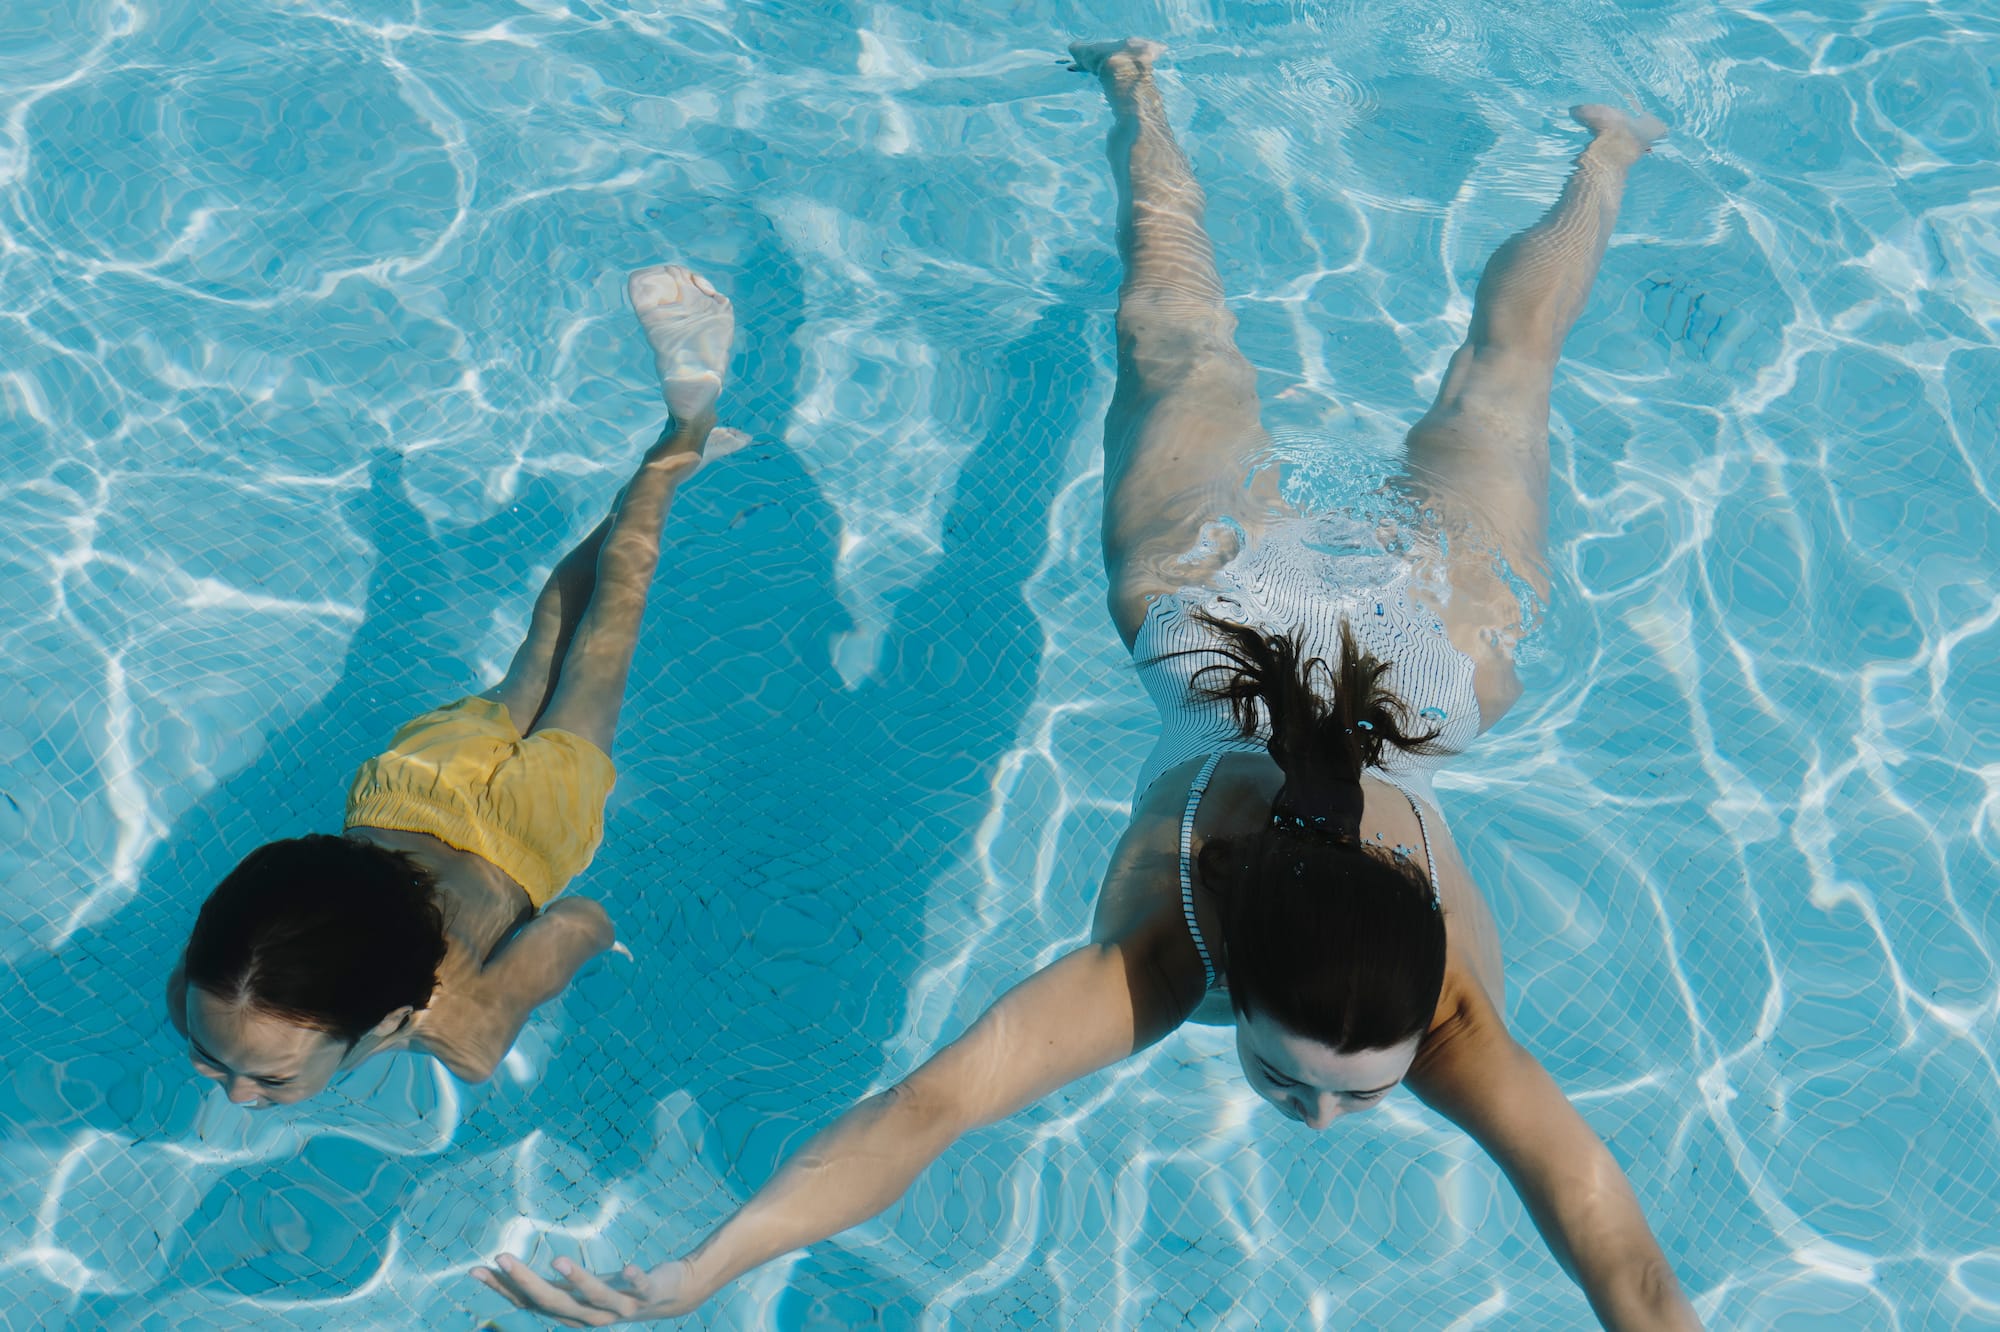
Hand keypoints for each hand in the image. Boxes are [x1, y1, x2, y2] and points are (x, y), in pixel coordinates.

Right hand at [472, 1253, 706, 1325]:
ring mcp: (621, 1306)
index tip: (474, 1269)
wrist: (669, 1298)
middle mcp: (591, 1315)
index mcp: (570, 1312)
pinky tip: (627, 1266)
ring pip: (595, 1297)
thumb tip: (504, 1271)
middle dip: (525, 1282)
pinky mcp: (649, 1293)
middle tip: (501, 1257)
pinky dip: (634, 1278)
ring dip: (577, 1280)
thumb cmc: (613, 1292)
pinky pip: (640, 1287)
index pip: (530, 1302)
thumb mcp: (575, 1290)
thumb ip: (545, 1286)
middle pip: (554, 1302)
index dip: (502, 1288)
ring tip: (557, 1259)